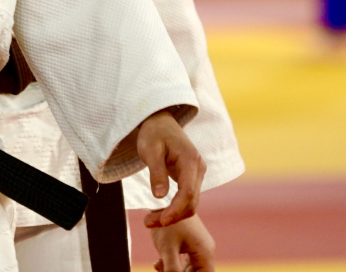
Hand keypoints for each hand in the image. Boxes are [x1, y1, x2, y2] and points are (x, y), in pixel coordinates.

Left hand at [134, 109, 205, 227]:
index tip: (162, 220)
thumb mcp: (150, 151)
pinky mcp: (192, 178)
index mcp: (190, 159)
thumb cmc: (154, 133)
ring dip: (173, 215)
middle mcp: (198, 168)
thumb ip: (156, 173)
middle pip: (191, 201)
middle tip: (147, 223)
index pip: (188, 192)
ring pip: (190, 203)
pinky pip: (187, 198)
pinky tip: (159, 213)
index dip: (176, 209)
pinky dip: (175, 209)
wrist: (160, 121)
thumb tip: (159, 196)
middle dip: (172, 216)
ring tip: (149, 221)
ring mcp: (197, 173)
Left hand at [149, 214, 215, 270]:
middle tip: (164, 269)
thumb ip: (172, 270)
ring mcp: (198, 246)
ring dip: (176, 271)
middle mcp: (205, 250)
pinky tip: (159, 262)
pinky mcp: (190, 243)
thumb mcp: (167, 250)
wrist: (161, 202)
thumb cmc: (166, 224)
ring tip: (159, 265)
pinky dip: (174, 264)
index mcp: (205, 252)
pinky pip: (185, 261)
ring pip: (190, 269)